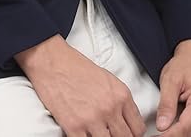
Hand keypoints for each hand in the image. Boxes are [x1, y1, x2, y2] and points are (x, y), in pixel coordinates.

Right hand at [15, 34, 146, 135]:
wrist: (52, 61)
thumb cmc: (76, 67)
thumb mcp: (107, 79)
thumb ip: (119, 101)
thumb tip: (125, 120)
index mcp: (121, 95)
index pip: (138, 128)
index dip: (132, 133)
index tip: (124, 132)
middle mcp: (110, 108)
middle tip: (108, 132)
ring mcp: (92, 119)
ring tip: (94, 132)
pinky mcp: (74, 127)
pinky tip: (83, 133)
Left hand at [150, 39, 190, 135]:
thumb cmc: (185, 65)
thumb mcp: (170, 79)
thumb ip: (166, 103)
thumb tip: (162, 124)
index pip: (186, 126)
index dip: (171, 135)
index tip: (159, 136)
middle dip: (176, 136)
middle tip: (161, 135)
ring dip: (185, 136)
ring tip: (170, 130)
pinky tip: (183, 130)